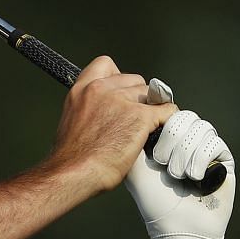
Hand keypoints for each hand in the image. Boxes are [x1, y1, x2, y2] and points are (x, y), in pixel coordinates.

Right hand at [48, 57, 175, 193]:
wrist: (74, 173)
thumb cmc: (71, 158)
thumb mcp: (72, 120)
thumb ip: (89, 108)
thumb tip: (106, 112)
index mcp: (81, 89)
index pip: (106, 64)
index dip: (118, 78)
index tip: (121, 91)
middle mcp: (100, 89)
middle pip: (134, 80)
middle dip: (137, 97)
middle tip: (133, 117)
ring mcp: (121, 101)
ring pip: (150, 94)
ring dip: (150, 109)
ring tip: (145, 127)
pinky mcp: (140, 117)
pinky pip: (166, 110)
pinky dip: (168, 118)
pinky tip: (162, 127)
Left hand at [124, 108, 236, 238]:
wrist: (177, 226)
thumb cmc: (154, 200)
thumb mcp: (133, 165)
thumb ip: (134, 134)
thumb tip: (140, 104)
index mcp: (166, 139)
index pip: (168, 111)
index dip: (163, 116)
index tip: (155, 130)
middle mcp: (187, 141)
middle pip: (185, 116)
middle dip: (171, 137)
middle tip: (162, 162)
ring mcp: (206, 149)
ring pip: (200, 127)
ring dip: (185, 152)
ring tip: (177, 175)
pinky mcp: (224, 160)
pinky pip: (214, 142)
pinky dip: (200, 160)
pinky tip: (194, 178)